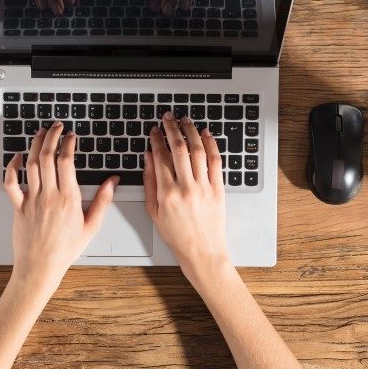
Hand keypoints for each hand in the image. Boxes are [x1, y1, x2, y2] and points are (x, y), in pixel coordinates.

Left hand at [4, 121, 118, 287]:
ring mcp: (31, 200)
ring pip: (30, 164)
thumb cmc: (65, 250)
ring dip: (35, 145)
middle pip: (47, 157)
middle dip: (52, 136)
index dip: (68, 144)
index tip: (71, 136)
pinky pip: (11, 183)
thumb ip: (103, 200)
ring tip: (41, 133)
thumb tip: (112, 181)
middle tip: (57, 126)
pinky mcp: (18, 207)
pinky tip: (16, 157)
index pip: (67, 161)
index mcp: (68, 198)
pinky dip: (11, 167)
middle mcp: (49, 196)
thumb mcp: (91, 226)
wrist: (41, 267)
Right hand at [144, 111, 230, 282]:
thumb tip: (149, 158)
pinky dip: (211, 144)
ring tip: (185, 120)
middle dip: (171, 128)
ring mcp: (204, 187)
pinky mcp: (218, 189)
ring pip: (197, 150)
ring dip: (191, 131)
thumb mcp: (154, 211)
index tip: (154, 130)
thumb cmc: (177, 235)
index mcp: (167, 193)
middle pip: (178, 148)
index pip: (160, 157)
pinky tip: (205, 134)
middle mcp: (186, 187)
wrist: (202, 251)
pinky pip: (215, 161)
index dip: (156, 139)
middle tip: (167, 117)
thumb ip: (150, 182)